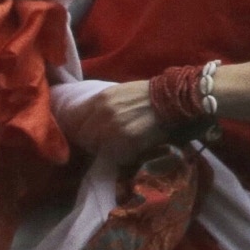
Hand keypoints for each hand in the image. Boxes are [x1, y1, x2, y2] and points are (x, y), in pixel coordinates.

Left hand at [59, 78, 177, 166]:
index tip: (83, 134)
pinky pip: (114, 154)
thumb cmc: (150, 95)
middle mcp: (102, 114)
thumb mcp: (120, 93)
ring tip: (114, 149)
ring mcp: (113, 129)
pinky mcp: (126, 142)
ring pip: (96, 147)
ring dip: (103, 150)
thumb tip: (91, 120)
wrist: (175, 100)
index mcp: (100, 99)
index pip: (75, 120)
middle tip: (100, 145)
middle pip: (83, 136)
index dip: (78, 129)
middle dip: (89, 141)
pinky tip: (127, 151)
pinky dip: (119, 156)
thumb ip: (103, 106)